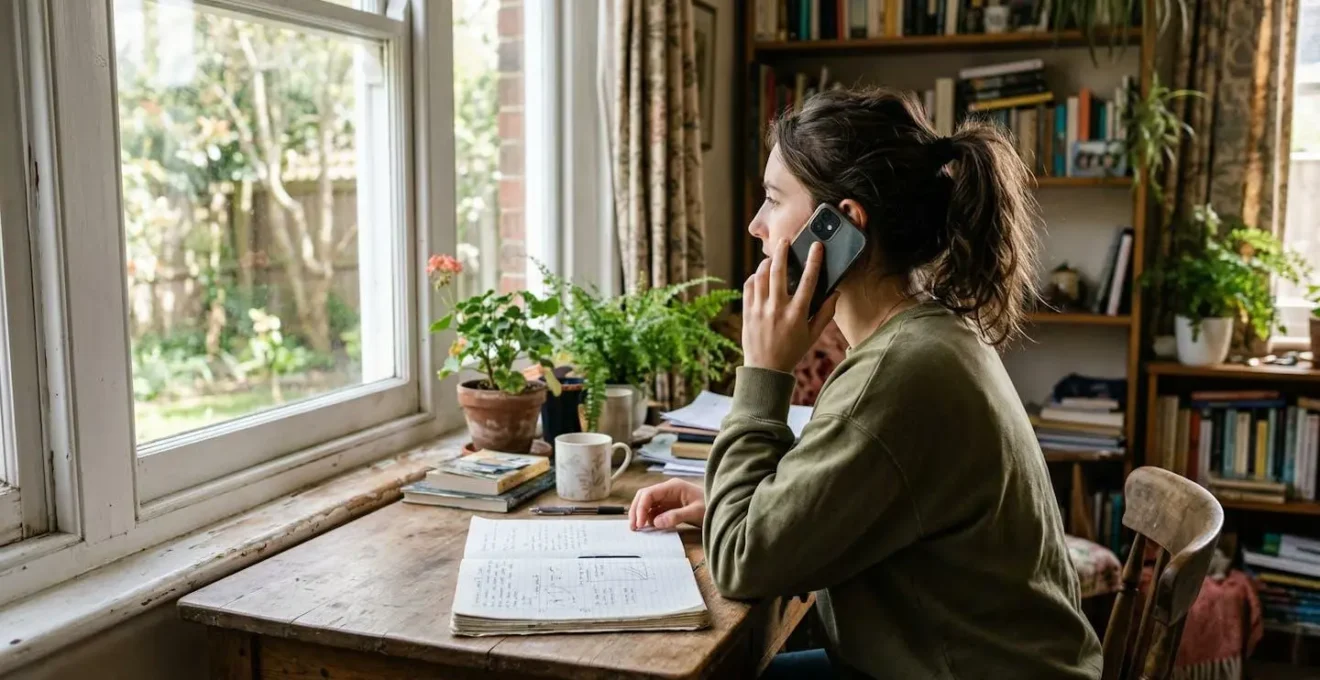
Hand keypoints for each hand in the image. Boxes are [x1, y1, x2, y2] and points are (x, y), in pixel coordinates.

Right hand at [629, 479, 705, 530]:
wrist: (723, 508)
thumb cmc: (712, 507)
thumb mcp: (696, 512)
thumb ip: (676, 516)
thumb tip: (656, 522)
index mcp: (673, 486)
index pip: (649, 493)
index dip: (640, 507)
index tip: (639, 523)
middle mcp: (668, 490)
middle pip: (644, 496)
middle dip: (636, 510)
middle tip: (634, 527)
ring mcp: (668, 498)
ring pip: (647, 503)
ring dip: (640, 515)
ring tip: (638, 529)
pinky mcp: (670, 506)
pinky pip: (654, 510)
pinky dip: (648, 518)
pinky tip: (648, 527)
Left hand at [742, 239, 838, 373]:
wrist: (765, 370)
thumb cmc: (792, 351)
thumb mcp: (813, 335)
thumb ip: (825, 314)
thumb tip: (835, 293)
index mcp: (797, 314)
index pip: (809, 281)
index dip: (814, 260)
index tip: (816, 246)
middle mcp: (777, 309)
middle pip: (778, 272)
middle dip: (782, 252)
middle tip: (784, 241)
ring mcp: (760, 310)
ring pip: (760, 276)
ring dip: (766, 263)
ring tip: (771, 258)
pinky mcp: (747, 312)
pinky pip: (749, 286)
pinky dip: (754, 277)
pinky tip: (760, 276)